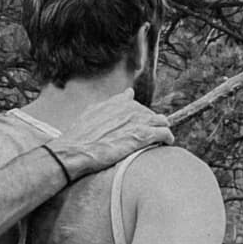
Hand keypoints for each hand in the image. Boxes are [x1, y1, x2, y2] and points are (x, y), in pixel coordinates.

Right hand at [48, 90, 172, 180]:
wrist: (75, 151)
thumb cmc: (80, 137)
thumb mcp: (92, 113)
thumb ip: (111, 103)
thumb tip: (128, 92)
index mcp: (116, 103)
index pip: (134, 103)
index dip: (137, 114)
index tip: (137, 122)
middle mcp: (128, 109)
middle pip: (149, 113)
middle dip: (150, 123)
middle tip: (148, 135)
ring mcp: (136, 121)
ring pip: (161, 121)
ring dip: (162, 128)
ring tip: (162, 138)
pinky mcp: (142, 136)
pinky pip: (164, 133)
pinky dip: (167, 137)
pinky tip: (166, 143)